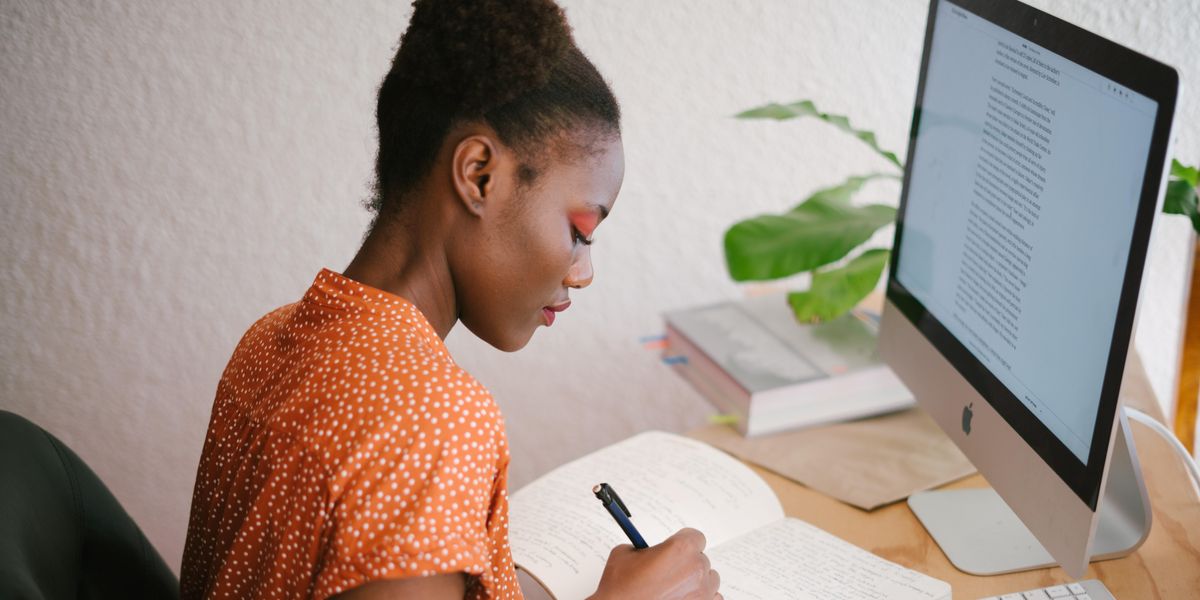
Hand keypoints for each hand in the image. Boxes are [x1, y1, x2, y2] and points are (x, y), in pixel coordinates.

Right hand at [590, 528, 721, 599]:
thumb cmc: (621, 589)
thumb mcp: (625, 554)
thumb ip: (643, 548)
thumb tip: (648, 551)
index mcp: (681, 549)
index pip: (696, 537)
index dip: (684, 543)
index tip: (676, 550)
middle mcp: (696, 569)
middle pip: (701, 559)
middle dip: (686, 564)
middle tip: (668, 573)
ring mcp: (702, 592)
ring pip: (709, 580)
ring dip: (696, 582)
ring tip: (674, 589)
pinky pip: (712, 598)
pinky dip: (700, 599)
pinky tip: (682, 599)